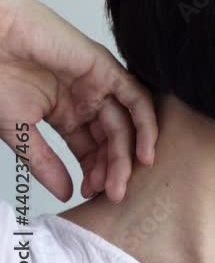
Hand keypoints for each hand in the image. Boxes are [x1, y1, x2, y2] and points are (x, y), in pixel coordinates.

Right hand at [0, 0, 157, 202]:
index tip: (92, 194)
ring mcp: (98, 84)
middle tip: (113, 194)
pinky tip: (143, 152)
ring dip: (127, 155)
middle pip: (112, 140)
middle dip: (113, 169)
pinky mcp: (106, 68)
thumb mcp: (21, 131)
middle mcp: (87, 99)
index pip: (92, 149)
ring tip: (121, 181)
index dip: (95, 173)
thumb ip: (45, 163)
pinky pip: (136, 98)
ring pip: (126, 124)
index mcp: (66, 113)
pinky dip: (145, 125)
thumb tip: (65, 194)